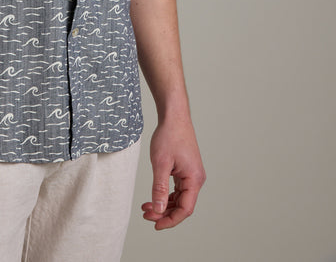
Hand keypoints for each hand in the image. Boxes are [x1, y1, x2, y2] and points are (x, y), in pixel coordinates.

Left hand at [141, 115, 205, 229]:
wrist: (174, 116)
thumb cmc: (169, 136)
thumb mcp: (161, 164)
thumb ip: (159, 188)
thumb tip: (158, 210)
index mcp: (194, 179)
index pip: (185, 209)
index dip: (170, 220)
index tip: (155, 224)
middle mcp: (196, 179)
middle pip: (182, 206)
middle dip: (164, 213)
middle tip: (146, 214)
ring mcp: (191, 174)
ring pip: (179, 198)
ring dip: (164, 205)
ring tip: (146, 207)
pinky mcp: (186, 170)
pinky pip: (177, 189)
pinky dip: (165, 195)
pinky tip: (153, 197)